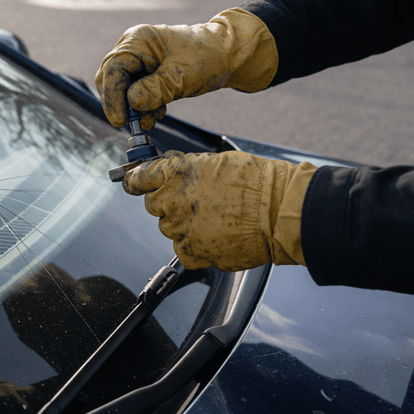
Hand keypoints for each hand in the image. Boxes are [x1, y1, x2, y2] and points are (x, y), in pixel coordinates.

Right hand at [94, 8, 277, 128]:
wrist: (227, 53)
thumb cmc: (208, 56)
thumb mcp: (183, 75)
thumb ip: (156, 89)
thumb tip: (132, 104)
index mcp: (139, 40)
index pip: (114, 69)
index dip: (113, 97)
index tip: (120, 120)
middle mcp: (133, 47)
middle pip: (111, 78)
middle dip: (120, 103)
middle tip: (132, 124)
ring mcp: (138, 59)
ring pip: (121, 88)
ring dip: (133, 107)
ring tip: (152, 117)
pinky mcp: (145, 71)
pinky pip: (133, 91)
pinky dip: (142, 105)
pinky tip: (156, 111)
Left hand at [122, 150, 315, 270]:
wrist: (279, 210)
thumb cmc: (256, 181)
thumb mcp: (215, 162)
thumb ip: (186, 169)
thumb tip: (171, 171)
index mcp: (176, 174)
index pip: (140, 177)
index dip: (136, 180)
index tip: (133, 181)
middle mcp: (173, 201)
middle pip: (153, 205)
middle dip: (167, 202)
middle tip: (192, 201)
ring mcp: (182, 229)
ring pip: (168, 228)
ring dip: (182, 224)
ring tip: (211, 218)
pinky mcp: (195, 252)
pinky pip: (182, 250)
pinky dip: (193, 246)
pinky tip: (211, 236)